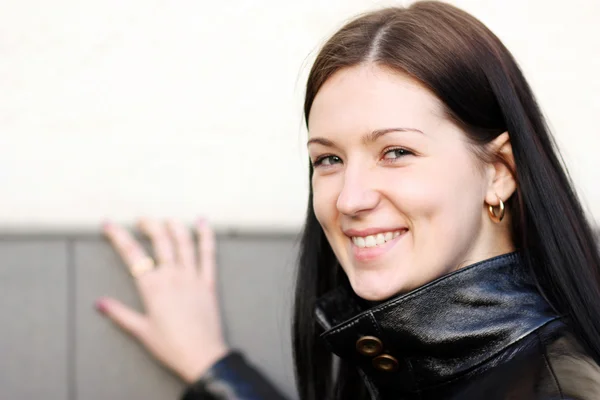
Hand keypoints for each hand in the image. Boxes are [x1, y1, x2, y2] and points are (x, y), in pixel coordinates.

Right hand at [97, 218, 228, 382]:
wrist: (201, 355)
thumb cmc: (171, 345)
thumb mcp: (141, 330)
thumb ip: (120, 313)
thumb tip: (100, 303)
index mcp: (152, 287)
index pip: (132, 255)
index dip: (118, 236)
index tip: (109, 225)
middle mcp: (172, 276)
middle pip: (160, 240)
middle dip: (149, 225)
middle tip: (141, 220)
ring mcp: (192, 277)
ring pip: (184, 242)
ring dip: (175, 226)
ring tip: (167, 219)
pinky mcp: (208, 282)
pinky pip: (208, 254)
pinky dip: (206, 236)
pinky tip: (203, 223)